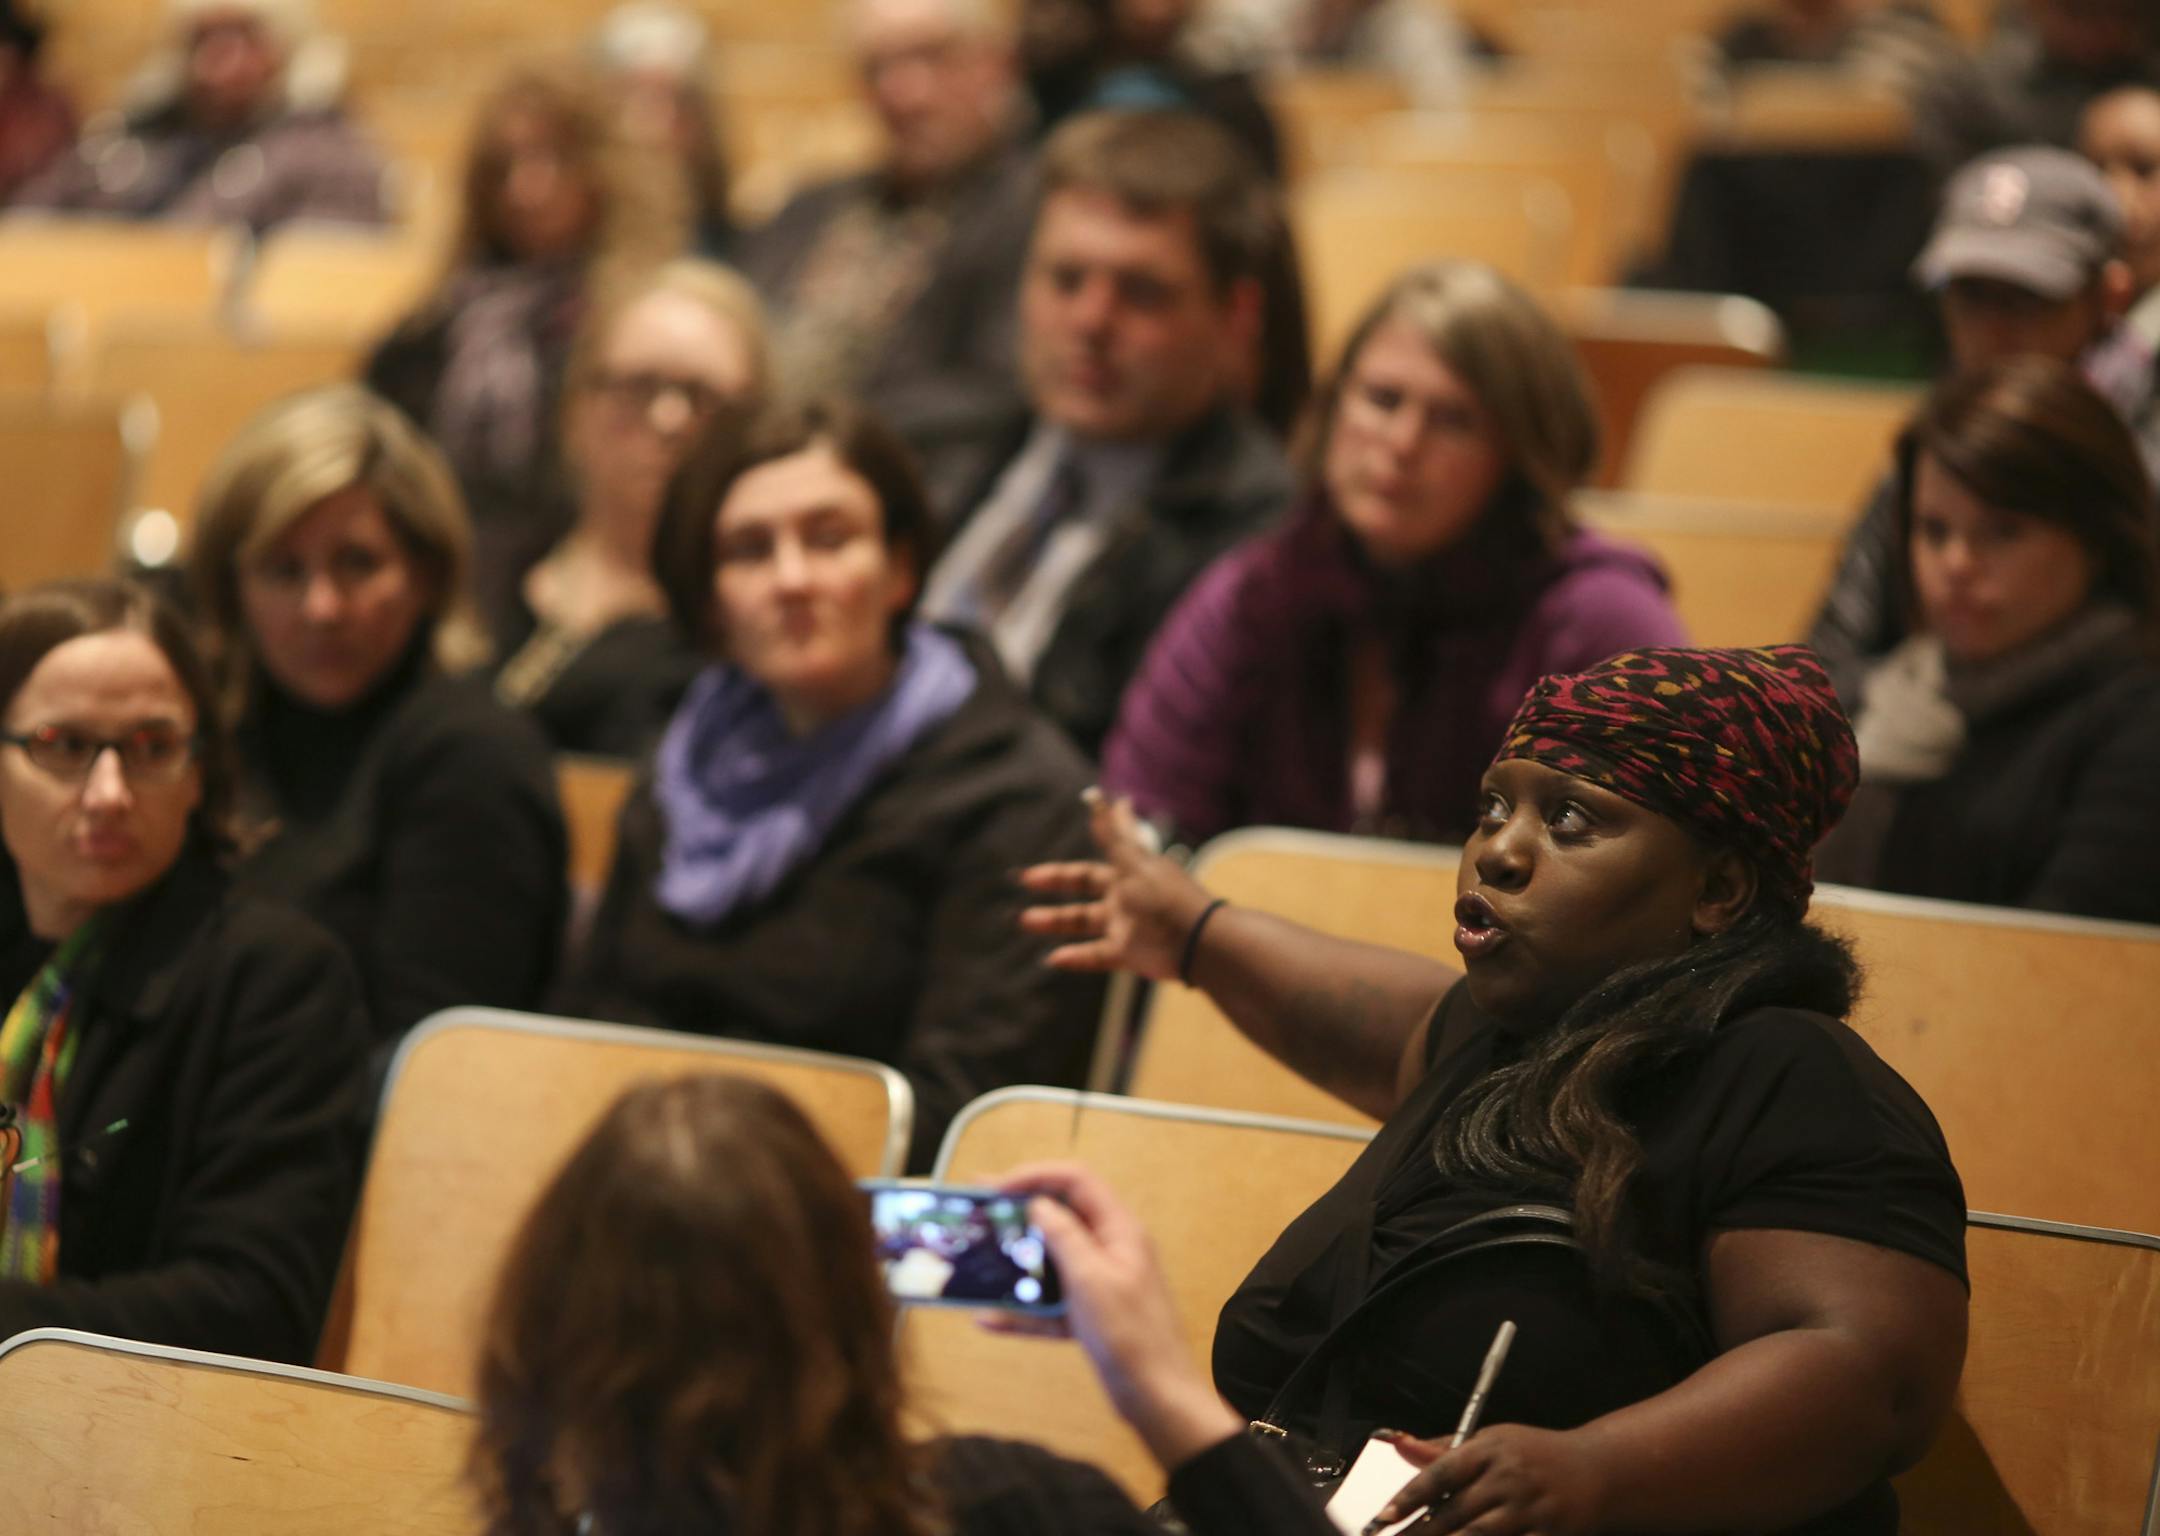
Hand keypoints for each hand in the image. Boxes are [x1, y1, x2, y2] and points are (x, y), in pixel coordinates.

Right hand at [983, 1161, 1243, 1469]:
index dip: (1036, 1176)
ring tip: (978, 1259)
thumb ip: (1065, 1237)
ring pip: (1051, 1261)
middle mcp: (1109, 1250)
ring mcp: (1099, 1284)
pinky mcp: (1089, 1317)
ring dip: (1016, 1262)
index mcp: (1119, 1230)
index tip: (998, 1188)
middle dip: (1019, 1214)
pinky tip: (988, 1319)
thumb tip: (1039, 1205)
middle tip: (979, 1212)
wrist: (1159, 1399)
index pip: (1077, 1182)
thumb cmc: (1131, 1335)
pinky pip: (1049, 1306)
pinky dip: (1021, 1311)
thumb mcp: (1093, 1279)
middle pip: (1061, 1217)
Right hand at [1016, 790, 1212, 981]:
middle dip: (1054, 887)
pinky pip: (1097, 955)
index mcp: (1128, 873)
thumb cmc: (1167, 897)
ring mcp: (1125, 926)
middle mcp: (1124, 897)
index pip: (1090, 865)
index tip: (1033, 872)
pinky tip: (1053, 958)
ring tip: (1025, 920)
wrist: (1198, 941)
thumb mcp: (1135, 863)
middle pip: (1082, 890)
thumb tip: (1107, 798)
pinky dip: (1076, 957)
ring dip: (1054, 922)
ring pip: (1083, 922)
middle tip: (1024, 884)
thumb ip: (1116, 836)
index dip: (1061, 869)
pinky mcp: (1128, 953)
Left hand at [1369, 1424, 1609, 1535]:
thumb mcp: (1494, 1442)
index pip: (1441, 1471)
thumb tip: (1401, 1446)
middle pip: (1455, 1510)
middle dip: (1420, 1532)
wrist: (1599, 1468)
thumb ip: (1446, 1451)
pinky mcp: (1550, 1532)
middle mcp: (1509, 1476)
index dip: (1410, 1496)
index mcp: (1490, 1449)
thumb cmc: (1537, 1455)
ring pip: (1479, 1534)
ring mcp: (1530, 1506)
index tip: (1384, 1516)